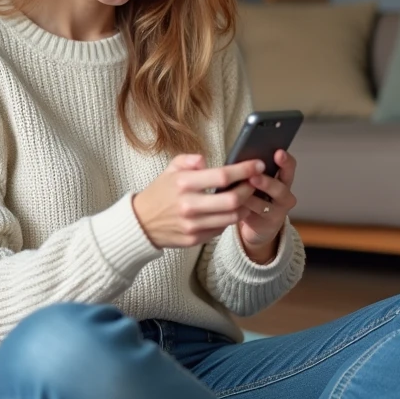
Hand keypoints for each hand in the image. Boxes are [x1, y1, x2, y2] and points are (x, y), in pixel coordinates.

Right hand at [132, 154, 263, 249]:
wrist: (141, 222)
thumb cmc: (160, 192)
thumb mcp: (170, 169)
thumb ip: (189, 160)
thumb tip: (206, 159)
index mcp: (184, 183)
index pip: (222, 176)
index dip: (244, 170)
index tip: (258, 165)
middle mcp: (189, 205)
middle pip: (232, 200)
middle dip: (249, 190)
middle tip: (254, 182)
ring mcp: (192, 225)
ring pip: (231, 217)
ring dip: (244, 206)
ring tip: (245, 197)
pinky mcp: (194, 239)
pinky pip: (221, 229)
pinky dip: (228, 219)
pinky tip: (229, 211)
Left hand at [238, 150, 297, 258]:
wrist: (259, 224)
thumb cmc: (257, 195)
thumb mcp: (259, 181)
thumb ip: (255, 171)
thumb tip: (240, 158)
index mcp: (284, 180)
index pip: (289, 167)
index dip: (285, 161)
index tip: (278, 152)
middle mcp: (284, 196)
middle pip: (280, 189)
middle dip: (266, 182)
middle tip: (253, 176)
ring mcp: (277, 212)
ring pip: (264, 205)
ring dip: (250, 198)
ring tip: (239, 192)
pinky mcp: (265, 224)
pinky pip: (253, 216)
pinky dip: (243, 209)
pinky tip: (233, 205)